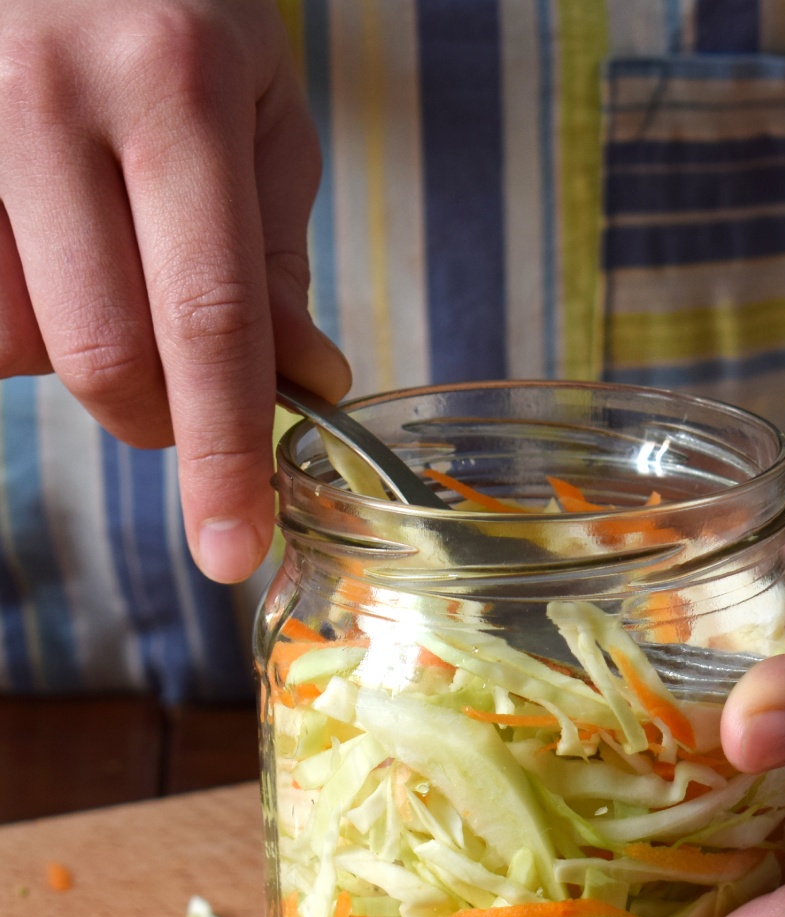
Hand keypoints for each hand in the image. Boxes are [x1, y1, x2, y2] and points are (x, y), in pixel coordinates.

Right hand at [0, 0, 348, 581]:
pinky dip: (12, 314)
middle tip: (186, 390)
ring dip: (73, 354)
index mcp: (171, 88)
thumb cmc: (172, 11)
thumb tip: (306, 385)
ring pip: (10, 340)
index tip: (232, 547)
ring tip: (102, 267)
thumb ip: (275, 257)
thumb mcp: (258, 113)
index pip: (207, 320)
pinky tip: (42, 253)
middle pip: (102, 355)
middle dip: (157, 417)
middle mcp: (47, 95)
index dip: (223, 453)